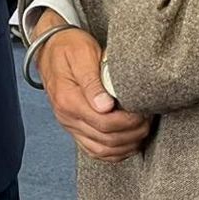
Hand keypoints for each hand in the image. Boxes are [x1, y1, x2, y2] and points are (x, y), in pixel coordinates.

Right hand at [33, 15, 150, 162]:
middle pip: (106, 140)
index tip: (144, 111)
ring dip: (126, 145)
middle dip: (133, 132)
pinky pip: (94, 150)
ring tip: (142, 129)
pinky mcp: (74, 127)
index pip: (105, 123)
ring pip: (102, 150)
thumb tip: (105, 106)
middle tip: (148, 118)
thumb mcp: (82, 54)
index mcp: (68, 100)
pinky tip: (128, 142)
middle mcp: (67, 117)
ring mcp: (69, 124)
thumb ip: (92, 81)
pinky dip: (114, 152)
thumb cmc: (69, 47)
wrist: (50, 48)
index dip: (130, 121)